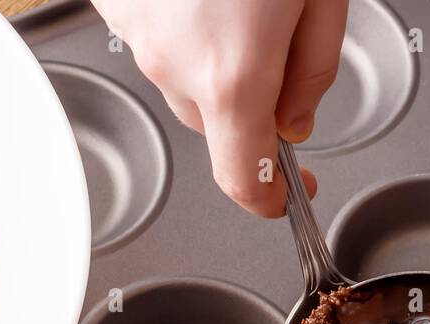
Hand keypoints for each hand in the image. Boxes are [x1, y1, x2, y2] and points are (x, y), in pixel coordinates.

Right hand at [91, 0, 347, 216]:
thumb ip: (314, 70)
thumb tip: (296, 119)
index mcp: (233, 74)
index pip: (244, 180)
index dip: (271, 198)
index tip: (290, 192)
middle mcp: (174, 65)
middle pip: (217, 124)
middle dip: (251, 104)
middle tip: (280, 41)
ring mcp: (137, 35)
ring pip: (182, 79)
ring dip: (213, 58)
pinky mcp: (115, 6)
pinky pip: (155, 39)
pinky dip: (181, 25)